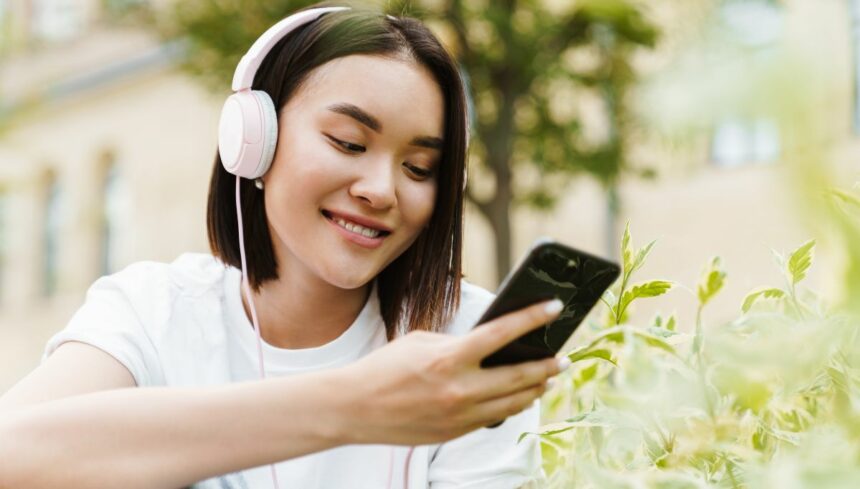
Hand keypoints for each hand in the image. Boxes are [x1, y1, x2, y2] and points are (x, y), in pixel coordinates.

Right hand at [339, 299, 567, 445]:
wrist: (355, 407)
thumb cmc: (385, 367)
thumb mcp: (421, 342)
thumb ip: (458, 344)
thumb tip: (489, 347)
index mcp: (450, 357)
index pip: (502, 333)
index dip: (532, 318)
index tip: (554, 307)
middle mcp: (460, 388)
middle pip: (519, 375)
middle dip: (547, 365)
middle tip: (563, 356)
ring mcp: (460, 414)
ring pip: (513, 401)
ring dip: (536, 388)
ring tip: (549, 378)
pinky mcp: (456, 432)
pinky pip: (494, 417)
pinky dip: (512, 405)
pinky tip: (521, 396)